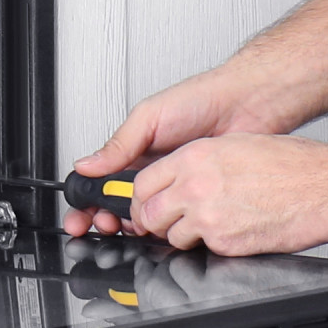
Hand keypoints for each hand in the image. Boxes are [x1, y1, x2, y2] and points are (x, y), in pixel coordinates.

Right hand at [63, 69, 307, 235]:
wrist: (245, 105)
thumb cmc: (200, 100)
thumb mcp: (150, 117)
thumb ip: (119, 144)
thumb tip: (86, 164)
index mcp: (134, 152)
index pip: (101, 183)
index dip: (87, 203)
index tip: (82, 218)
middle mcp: (152, 171)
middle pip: (118, 206)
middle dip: (105, 220)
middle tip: (105, 226)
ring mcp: (174, 186)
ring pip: (145, 216)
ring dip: (133, 226)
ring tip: (132, 226)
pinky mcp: (196, 198)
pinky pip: (177, 218)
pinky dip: (167, 226)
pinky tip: (162, 226)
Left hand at [124, 133, 327, 255]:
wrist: (323, 187)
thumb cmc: (291, 164)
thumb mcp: (236, 146)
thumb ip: (200, 161)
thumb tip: (178, 176)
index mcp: (196, 157)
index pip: (143, 182)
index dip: (141, 197)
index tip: (145, 203)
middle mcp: (196, 185)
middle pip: (147, 212)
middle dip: (153, 221)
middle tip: (165, 222)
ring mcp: (208, 216)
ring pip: (170, 234)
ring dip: (181, 234)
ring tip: (206, 225)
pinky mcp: (224, 241)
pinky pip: (201, 249)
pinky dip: (210, 245)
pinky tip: (232, 230)